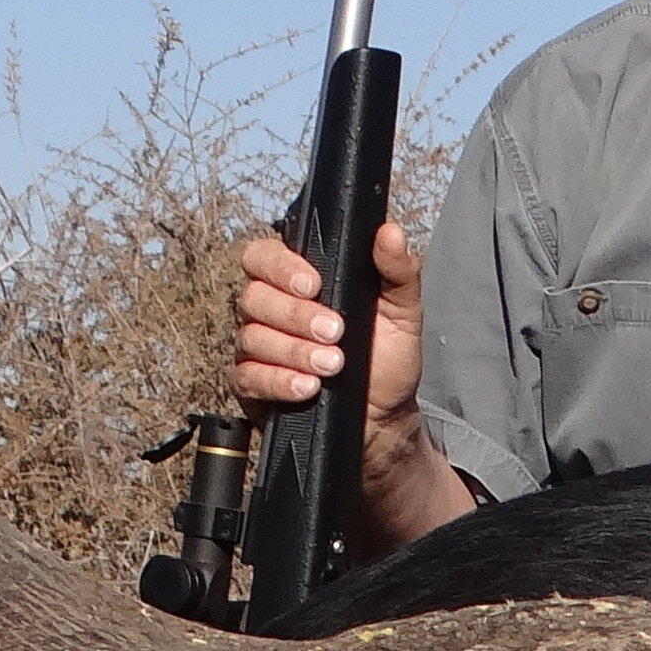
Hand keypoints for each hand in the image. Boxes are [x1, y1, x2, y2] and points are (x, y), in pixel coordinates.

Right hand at [233, 214, 477, 545]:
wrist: (385, 419)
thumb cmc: (387, 359)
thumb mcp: (403, 313)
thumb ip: (398, 271)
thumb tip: (389, 232)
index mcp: (297, 282)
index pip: (264, 256)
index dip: (281, 267)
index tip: (314, 285)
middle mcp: (270, 311)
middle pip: (254, 296)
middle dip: (296, 315)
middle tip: (336, 333)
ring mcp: (257, 348)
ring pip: (252, 337)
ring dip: (295, 351)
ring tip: (333, 365)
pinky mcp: (252, 386)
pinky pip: (248, 377)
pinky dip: (279, 380)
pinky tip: (308, 388)